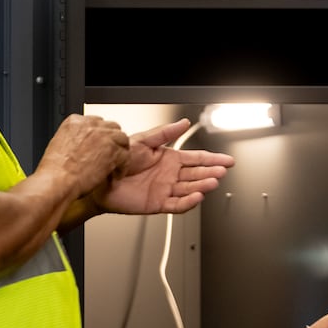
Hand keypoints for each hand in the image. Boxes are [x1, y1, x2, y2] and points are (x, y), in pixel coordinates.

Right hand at [42, 114, 131, 196]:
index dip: (100, 134)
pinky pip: (126, 155)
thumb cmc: (55, 170)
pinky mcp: (112, 150)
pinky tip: (117, 173)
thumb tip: (82, 144)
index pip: (96, 121)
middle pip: (111, 127)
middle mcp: (90, 125)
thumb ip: (74, 139)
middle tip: (111, 153)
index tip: (100, 143)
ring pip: (122, 138)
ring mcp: (103, 136)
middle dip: (112, 140)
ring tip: (117, 163)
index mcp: (75, 122)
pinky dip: (123, 166)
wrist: (57, 180)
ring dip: (120, 151)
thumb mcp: (59, 144)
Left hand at [94, 118, 233, 214]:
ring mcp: (165, 190)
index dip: (212, 159)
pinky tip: (196, 196)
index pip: (196, 158)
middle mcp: (169, 175)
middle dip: (211, 172)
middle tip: (222, 171)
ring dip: (202, 185)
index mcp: (168, 159)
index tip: (226, 160)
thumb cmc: (117, 159)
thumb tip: (184, 123)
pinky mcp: (158, 204)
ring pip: (190, 188)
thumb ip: (165, 133)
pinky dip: (188, 202)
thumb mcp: (143, 140)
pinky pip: (177, 205)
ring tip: (212, 182)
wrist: (100, 180)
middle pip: (197, 173)